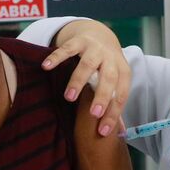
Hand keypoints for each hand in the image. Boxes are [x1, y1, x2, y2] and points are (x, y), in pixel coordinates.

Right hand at [42, 20, 130, 135]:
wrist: (100, 34)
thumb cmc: (107, 66)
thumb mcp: (115, 82)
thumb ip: (113, 105)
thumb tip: (117, 135)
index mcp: (123, 71)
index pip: (121, 94)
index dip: (114, 114)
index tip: (103, 132)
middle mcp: (111, 58)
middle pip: (109, 78)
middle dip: (102, 96)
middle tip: (93, 114)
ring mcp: (95, 48)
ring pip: (88, 64)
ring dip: (79, 81)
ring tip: (69, 97)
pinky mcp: (79, 40)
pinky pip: (67, 48)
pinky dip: (57, 57)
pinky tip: (47, 67)